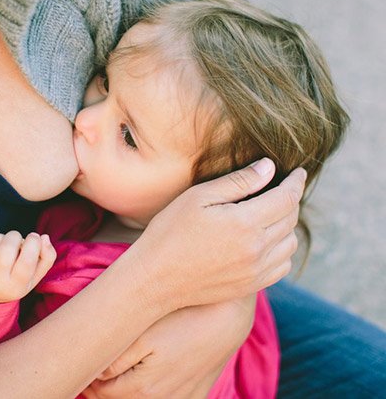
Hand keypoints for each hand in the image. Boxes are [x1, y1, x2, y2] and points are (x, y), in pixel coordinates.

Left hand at [0, 228, 55, 314]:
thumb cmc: (16, 279)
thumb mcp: (35, 275)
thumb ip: (47, 257)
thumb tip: (44, 238)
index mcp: (15, 287)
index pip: (26, 261)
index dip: (33, 243)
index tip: (34, 237)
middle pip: (8, 247)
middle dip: (16, 237)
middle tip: (17, 243)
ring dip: (4, 237)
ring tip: (3, 247)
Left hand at [82, 296, 256, 398]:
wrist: (227, 318)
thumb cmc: (182, 319)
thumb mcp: (142, 334)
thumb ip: (115, 357)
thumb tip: (95, 372)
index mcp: (143, 389)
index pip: (103, 393)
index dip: (86, 380)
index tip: (78, 366)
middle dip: (102, 387)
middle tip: (89, 370)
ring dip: (124, 390)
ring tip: (112, 372)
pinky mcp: (196, 393)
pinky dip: (149, 393)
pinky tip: (144, 376)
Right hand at [132, 158, 304, 311]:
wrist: (155, 279)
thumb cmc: (170, 232)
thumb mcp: (198, 198)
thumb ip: (237, 182)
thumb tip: (269, 168)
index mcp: (245, 223)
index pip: (287, 198)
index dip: (296, 182)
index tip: (299, 172)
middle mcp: (257, 249)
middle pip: (290, 219)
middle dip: (291, 200)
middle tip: (284, 187)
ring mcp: (256, 271)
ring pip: (290, 243)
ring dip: (288, 225)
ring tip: (274, 212)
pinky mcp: (250, 286)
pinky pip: (281, 266)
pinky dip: (282, 250)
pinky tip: (267, 241)